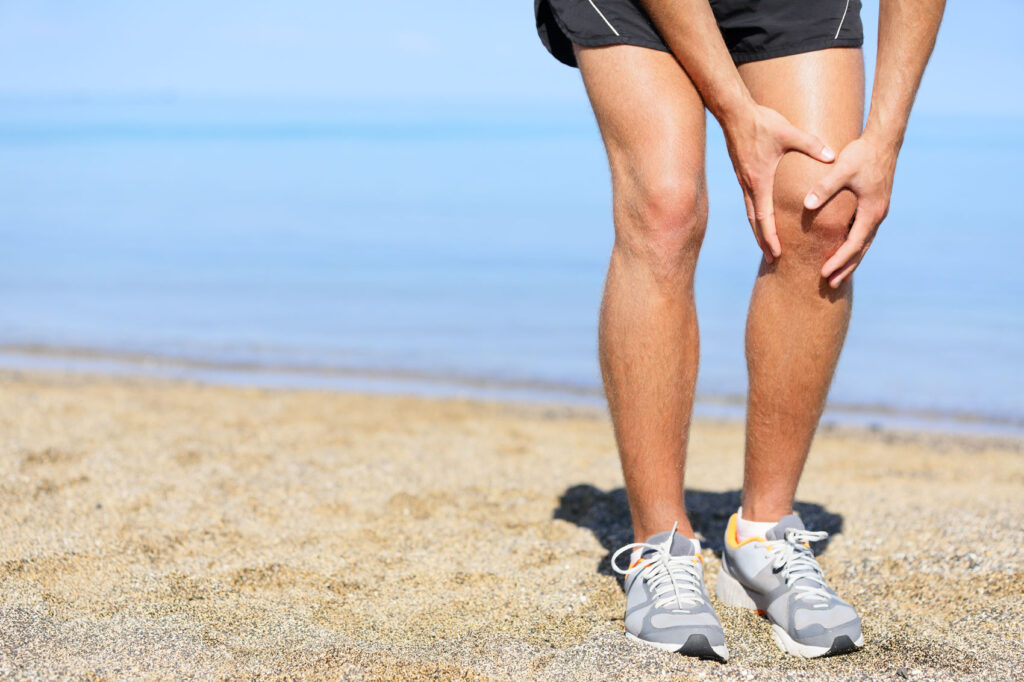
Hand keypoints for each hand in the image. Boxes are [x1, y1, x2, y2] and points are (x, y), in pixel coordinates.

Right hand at [721, 103, 835, 262]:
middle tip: (772, 258)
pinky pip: (749, 201)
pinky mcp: (742, 173)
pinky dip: (756, 215)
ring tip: (766, 244)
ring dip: (758, 230)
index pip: (764, 218)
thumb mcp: (789, 133)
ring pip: (750, 213)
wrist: (734, 111)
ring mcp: (743, 180)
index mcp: (760, 181)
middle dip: (763, 241)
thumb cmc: (761, 122)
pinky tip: (762, 216)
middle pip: (755, 222)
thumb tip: (833, 156)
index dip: (771, 238)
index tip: (777, 254)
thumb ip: (812, 145)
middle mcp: (749, 185)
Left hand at [804, 135, 897, 287]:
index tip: (824, 274)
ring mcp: (877, 210)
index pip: (853, 244)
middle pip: (861, 249)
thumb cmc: (862, 154)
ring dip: (852, 259)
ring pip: (864, 242)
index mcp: (871, 211)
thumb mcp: (841, 169)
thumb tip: (807, 204)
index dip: (838, 261)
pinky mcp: (874, 204)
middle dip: (846, 268)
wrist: (883, 140)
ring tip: (839, 275)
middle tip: (831, 285)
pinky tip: (844, 249)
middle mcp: (877, 215)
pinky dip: (854, 244)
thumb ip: (824, 187)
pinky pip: (864, 231)